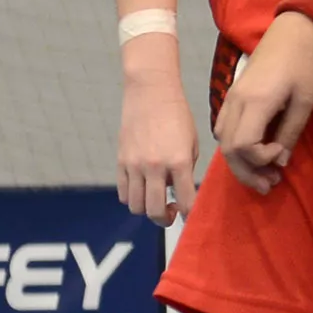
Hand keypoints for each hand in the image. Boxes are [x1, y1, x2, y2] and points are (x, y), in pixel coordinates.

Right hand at [118, 70, 198, 223]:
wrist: (151, 93)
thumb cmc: (177, 116)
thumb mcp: (192, 143)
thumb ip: (187, 170)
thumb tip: (182, 193)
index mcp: (179, 162)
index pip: (186, 201)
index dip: (191, 215)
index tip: (191, 218)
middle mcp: (155, 167)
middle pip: (155, 211)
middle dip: (166, 219)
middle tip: (172, 212)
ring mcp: (135, 165)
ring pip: (136, 206)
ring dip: (147, 209)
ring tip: (157, 200)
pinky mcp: (121, 161)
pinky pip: (123, 193)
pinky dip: (133, 197)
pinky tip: (143, 188)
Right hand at [215, 14, 312, 191]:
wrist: (293, 34)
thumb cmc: (304, 65)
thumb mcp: (305, 101)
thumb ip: (291, 133)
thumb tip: (281, 162)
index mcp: (255, 102)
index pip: (241, 145)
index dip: (259, 159)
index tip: (281, 153)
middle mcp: (236, 102)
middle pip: (228, 148)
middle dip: (247, 172)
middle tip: (271, 185)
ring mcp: (231, 98)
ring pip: (223, 141)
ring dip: (241, 163)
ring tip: (265, 175)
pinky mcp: (233, 96)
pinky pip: (225, 129)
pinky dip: (236, 148)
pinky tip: (255, 154)